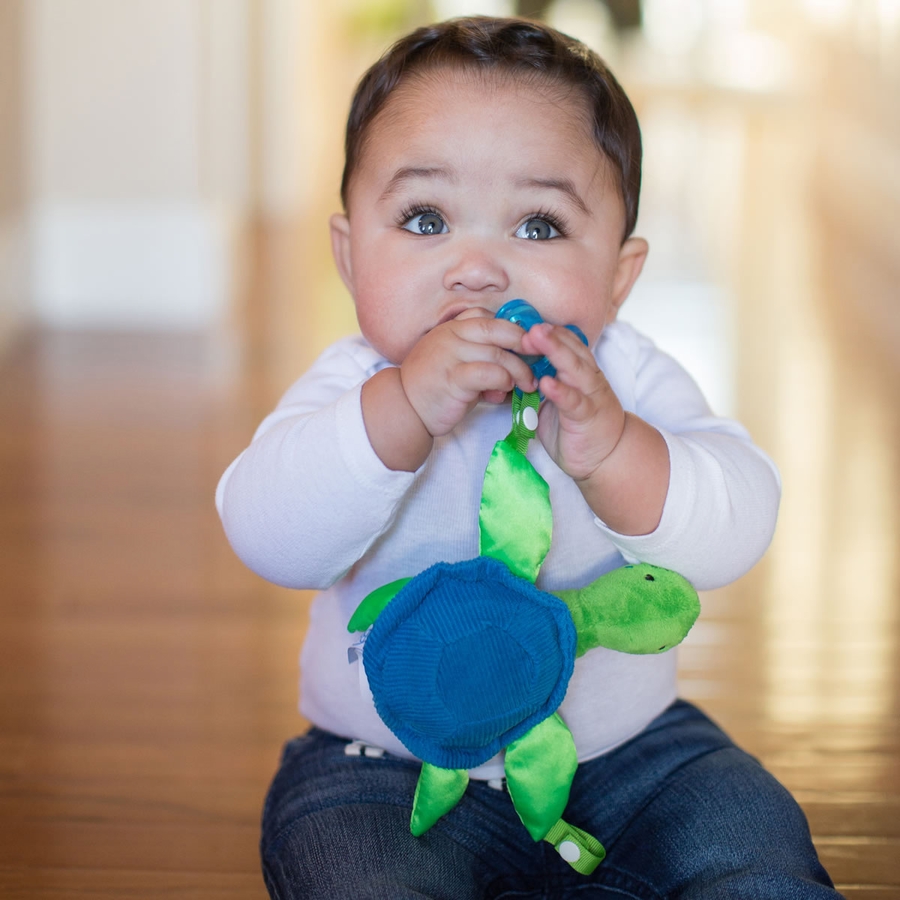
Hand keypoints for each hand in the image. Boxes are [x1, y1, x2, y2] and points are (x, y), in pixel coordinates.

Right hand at [361, 309, 535, 472]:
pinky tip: (504, 391)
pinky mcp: (453, 378)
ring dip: (518, 369)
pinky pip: (489, 372)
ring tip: (526, 383)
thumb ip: (479, 359)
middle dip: (523, 343)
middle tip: (538, 358)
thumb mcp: (454, 363)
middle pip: (498, 329)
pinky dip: (503, 381)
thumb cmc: (432, 387)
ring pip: (498, 353)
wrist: (404, 408)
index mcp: (451, 328)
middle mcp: (451, 335)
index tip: (527, 344)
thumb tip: (511, 372)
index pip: (488, 317)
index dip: (512, 328)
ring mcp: (451, 354)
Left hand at [521, 323, 668, 534]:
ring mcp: (591, 396)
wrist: (607, 458)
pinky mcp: (588, 417)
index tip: (527, 322)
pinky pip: (574, 402)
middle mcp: (589, 379)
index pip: (568, 344)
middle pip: (571, 350)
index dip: (549, 332)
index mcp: (582, 373)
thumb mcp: (557, 401)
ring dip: (555, 352)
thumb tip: (514, 373)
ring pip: (575, 369)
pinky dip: (561, 391)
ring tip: (535, 338)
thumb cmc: (578, 427)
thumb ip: (540, 385)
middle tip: (529, 324)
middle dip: (550, 335)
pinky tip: (546, 382)